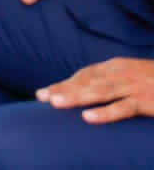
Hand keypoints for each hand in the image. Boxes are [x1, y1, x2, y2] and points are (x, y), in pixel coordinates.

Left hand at [38, 57, 153, 122]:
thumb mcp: (132, 77)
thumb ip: (112, 81)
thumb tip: (87, 90)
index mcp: (117, 66)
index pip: (85, 74)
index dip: (64, 83)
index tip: (44, 92)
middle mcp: (122, 73)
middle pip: (87, 81)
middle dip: (63, 88)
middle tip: (41, 97)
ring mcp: (134, 86)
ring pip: (100, 91)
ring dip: (76, 96)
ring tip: (55, 103)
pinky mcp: (146, 100)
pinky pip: (123, 107)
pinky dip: (105, 113)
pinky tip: (88, 118)